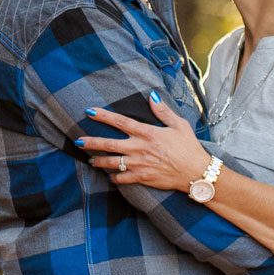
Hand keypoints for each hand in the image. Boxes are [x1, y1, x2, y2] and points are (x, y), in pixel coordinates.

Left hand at [76, 95, 211, 191]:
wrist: (195, 172)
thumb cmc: (188, 147)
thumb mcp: (179, 125)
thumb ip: (163, 111)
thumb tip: (151, 96)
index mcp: (147, 133)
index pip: (120, 122)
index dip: (103, 116)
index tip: (89, 112)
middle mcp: (139, 148)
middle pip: (108, 144)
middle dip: (91, 142)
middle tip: (78, 141)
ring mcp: (138, 165)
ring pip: (111, 163)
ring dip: (98, 161)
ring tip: (90, 160)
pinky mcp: (142, 178)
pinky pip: (122, 178)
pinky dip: (114, 177)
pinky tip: (110, 175)